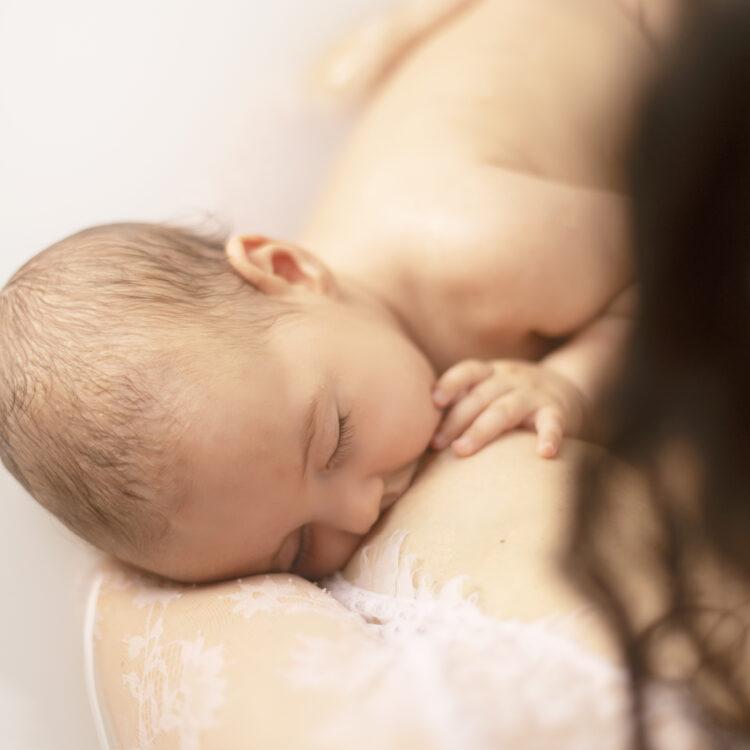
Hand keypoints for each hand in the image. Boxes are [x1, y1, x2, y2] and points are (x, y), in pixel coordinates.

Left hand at [430, 359, 586, 457]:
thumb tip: (416, 425)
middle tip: (435, 445)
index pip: (468, 371)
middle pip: (479, 397)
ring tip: (462, 451)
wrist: (567, 389)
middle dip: (455, 420)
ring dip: (481, 430)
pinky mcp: (557, 412)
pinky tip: (544, 453)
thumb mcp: (489, 389)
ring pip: (505, 410)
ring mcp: (534, 394)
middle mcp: (511, 379)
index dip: (450, 383)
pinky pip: (553, 423)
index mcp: (491, 373)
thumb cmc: (511, 397)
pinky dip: (550, 436)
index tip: (434, 402)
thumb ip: (461, 401)